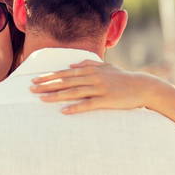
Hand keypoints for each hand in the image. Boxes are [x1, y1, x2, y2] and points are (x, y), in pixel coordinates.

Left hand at [30, 60, 155, 113]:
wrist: (142, 86)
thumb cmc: (122, 77)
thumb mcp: (106, 66)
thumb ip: (88, 63)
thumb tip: (72, 64)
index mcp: (90, 70)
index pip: (64, 73)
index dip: (49, 77)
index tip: (35, 80)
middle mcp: (92, 77)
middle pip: (65, 81)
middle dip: (47, 85)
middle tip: (31, 89)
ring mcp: (99, 88)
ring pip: (73, 92)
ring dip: (56, 96)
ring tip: (42, 99)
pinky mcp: (106, 100)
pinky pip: (88, 104)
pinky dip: (76, 107)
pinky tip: (64, 111)